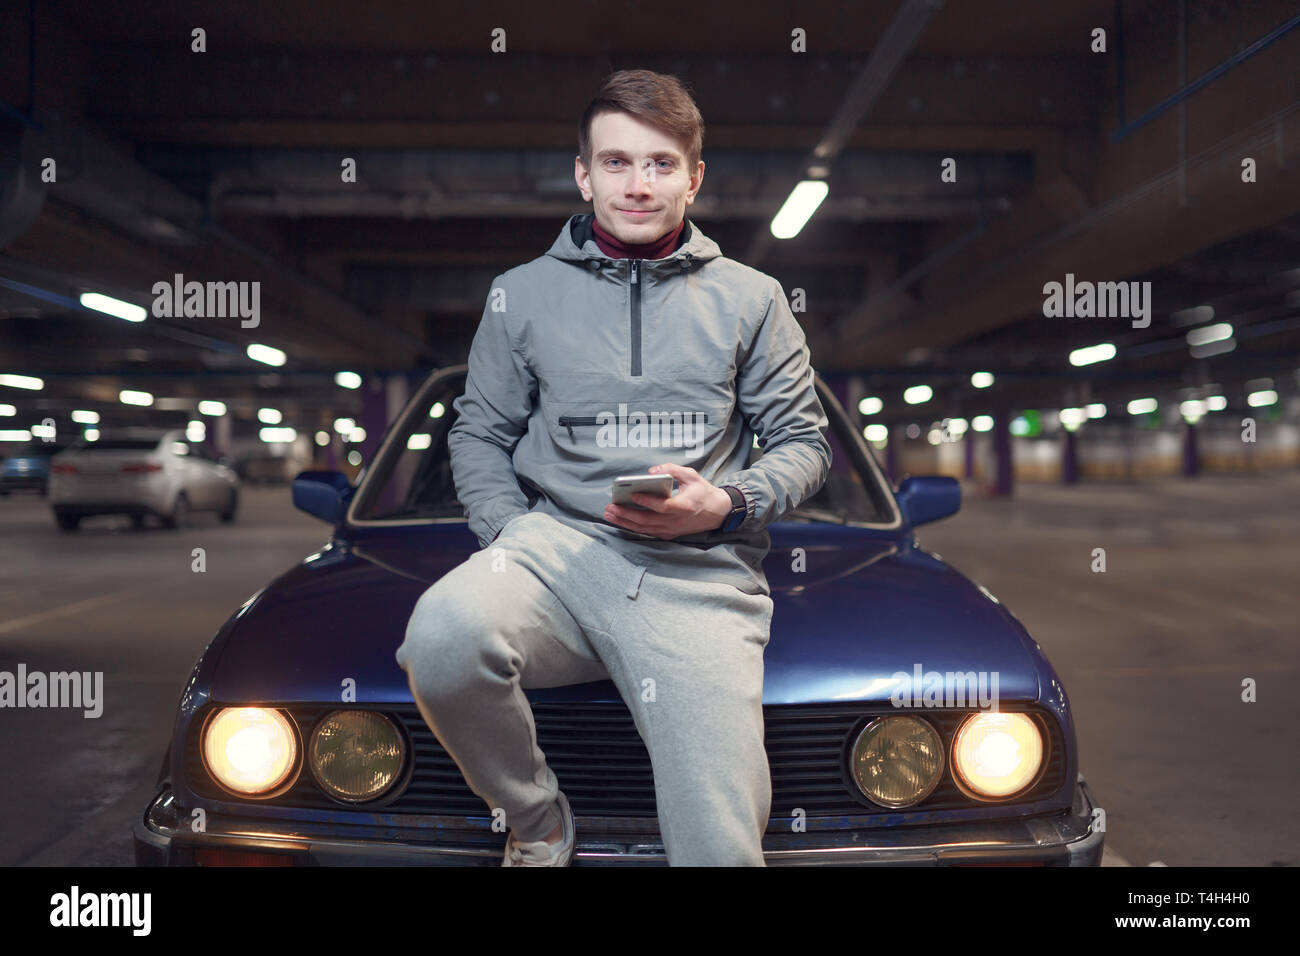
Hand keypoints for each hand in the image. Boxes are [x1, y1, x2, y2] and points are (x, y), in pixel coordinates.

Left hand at [603, 463, 732, 538]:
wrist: (718, 513)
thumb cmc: (703, 492)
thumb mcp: (692, 475)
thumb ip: (672, 470)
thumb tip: (652, 470)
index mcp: (683, 506)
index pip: (661, 506)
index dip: (646, 501)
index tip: (632, 494)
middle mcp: (676, 521)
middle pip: (647, 521)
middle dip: (626, 514)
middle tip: (610, 507)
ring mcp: (672, 530)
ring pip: (644, 529)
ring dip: (625, 522)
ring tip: (609, 515)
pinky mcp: (669, 534)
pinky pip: (648, 532)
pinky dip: (633, 527)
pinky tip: (621, 520)